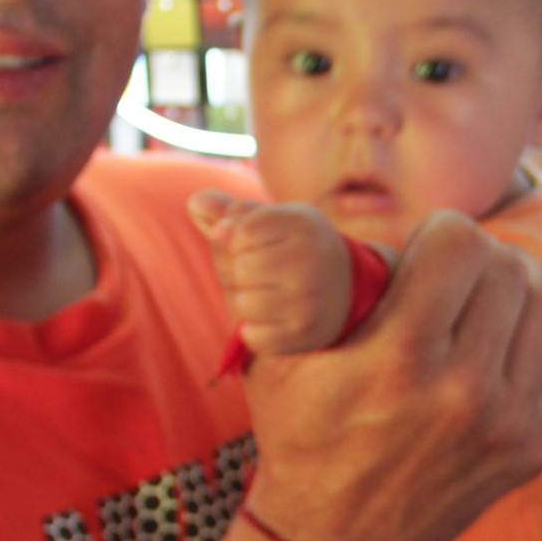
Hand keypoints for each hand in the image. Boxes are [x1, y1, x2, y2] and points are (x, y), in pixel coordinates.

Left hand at [190, 193, 359, 357]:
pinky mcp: (303, 333)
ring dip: (246, 302)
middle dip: (239, 273)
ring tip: (269, 295)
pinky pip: (253, 336)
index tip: (257, 244)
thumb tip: (195, 204)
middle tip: (264, 274)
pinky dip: (253, 330)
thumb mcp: (272, 221)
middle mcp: (309, 260)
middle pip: (239, 268)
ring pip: (243, 303)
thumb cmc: (295, 248)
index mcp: (301, 223)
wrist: (346, 289)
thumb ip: (231, 212)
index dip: (237, 240)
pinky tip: (273, 319)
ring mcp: (309, 300)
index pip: (240, 232)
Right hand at [219, 204, 541, 540]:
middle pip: (509, 269)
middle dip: (481, 259)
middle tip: (454, 275)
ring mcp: (507, 423)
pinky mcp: (535, 447)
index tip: (425, 249)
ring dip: (523, 287)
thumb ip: (253, 268)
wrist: (337, 539)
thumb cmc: (300, 433)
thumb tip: (207, 201)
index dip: (441, 234)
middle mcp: (461, 390)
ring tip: (491, 296)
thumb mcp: (269, 353)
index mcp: (397, 358)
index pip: (461, 243)